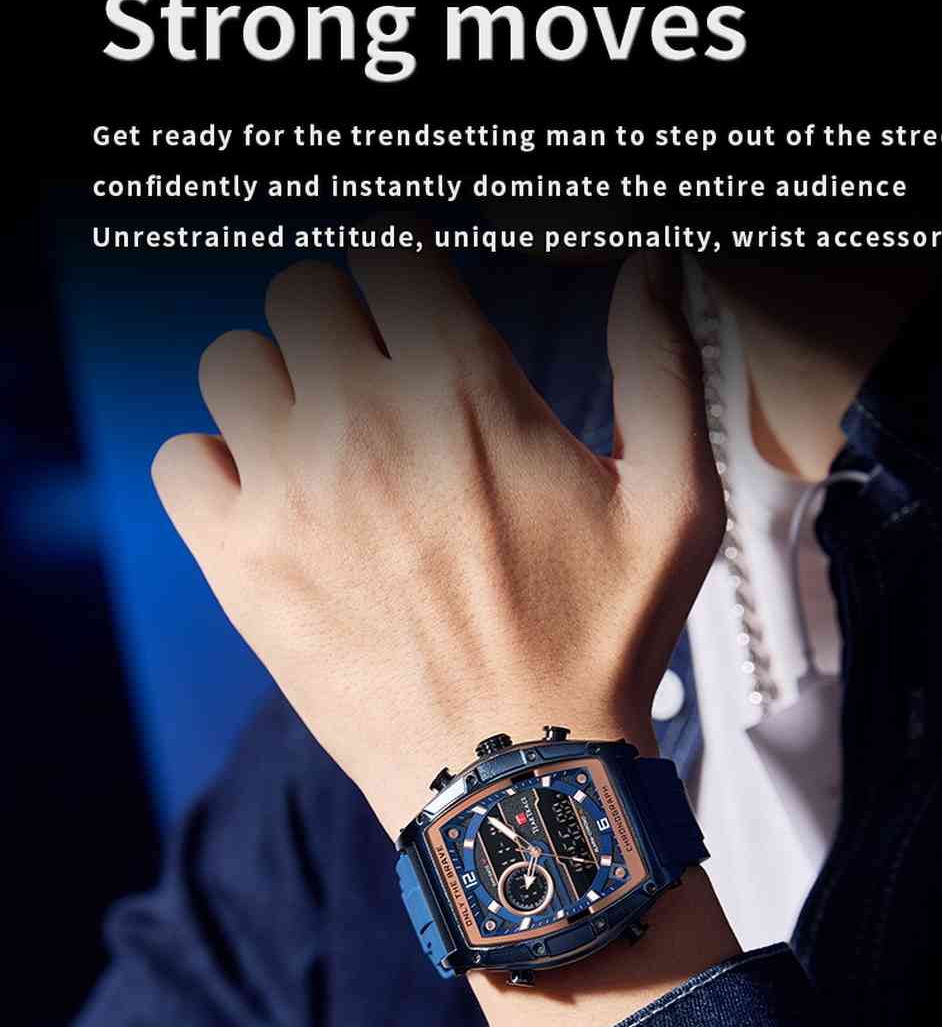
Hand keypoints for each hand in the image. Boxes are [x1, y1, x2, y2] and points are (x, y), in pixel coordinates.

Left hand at [152, 243, 724, 839]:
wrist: (517, 777)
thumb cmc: (600, 644)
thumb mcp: (676, 507)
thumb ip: (662, 369)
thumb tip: (651, 264)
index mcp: (465, 389)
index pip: (385, 250)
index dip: (401, 273)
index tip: (412, 311)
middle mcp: (366, 423)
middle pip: (300, 291)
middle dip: (338, 325)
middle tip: (370, 384)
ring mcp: (291, 492)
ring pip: (233, 363)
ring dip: (274, 390)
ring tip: (319, 447)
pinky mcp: (240, 564)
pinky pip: (181, 460)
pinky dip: (215, 471)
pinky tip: (270, 504)